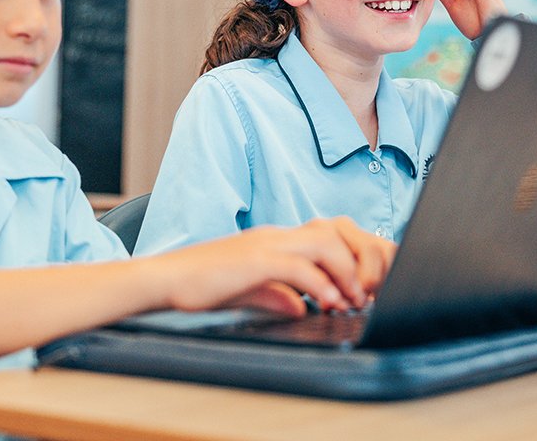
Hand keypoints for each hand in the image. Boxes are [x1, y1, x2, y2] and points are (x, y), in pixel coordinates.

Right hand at [154, 217, 395, 315]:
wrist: (164, 279)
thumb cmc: (202, 285)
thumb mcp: (249, 290)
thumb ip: (278, 294)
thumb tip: (301, 307)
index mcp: (278, 240)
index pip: (331, 234)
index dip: (358, 255)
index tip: (370, 285)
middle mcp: (277, 235)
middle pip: (337, 230)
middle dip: (362, 259)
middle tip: (371, 291)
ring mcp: (266, 244)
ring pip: (325, 242)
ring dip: (347, 272)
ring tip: (355, 299)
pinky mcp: (254, 260)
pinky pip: (298, 266)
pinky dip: (320, 284)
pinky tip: (328, 303)